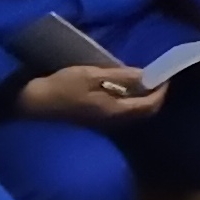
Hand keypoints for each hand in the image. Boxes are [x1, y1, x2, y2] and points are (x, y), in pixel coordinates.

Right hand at [22, 62, 167, 127]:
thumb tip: (147, 76)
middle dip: (155, 96)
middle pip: (144, 112)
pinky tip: (124, 88)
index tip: (165, 75)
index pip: (149, 106)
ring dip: (143, 99)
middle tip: (157, 77)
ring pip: (133, 113)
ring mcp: (104, 123)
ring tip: (143, 80)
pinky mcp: (96, 120)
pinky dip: (130, 101)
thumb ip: (121, 77)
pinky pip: (122, 112)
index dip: (161, 91)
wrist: (34, 103)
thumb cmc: (62, 86)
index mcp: (115, 111)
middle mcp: (113, 122)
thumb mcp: (92, 76)